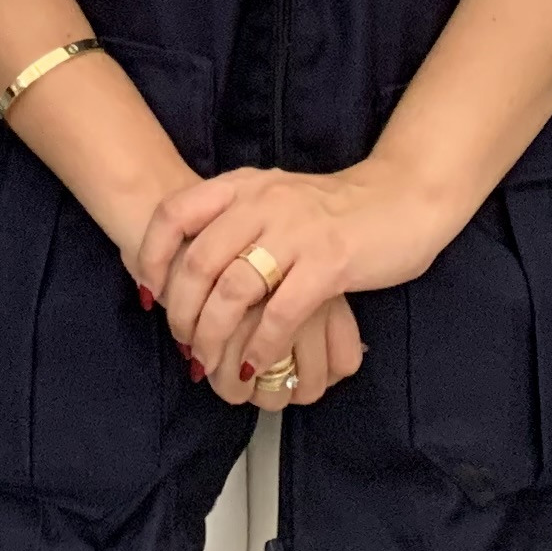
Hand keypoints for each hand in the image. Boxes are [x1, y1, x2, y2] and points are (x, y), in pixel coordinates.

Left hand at [134, 157, 467, 394]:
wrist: (402, 198)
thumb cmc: (336, 208)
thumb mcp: (275, 197)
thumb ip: (237, 217)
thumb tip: (191, 261)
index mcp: (245, 185)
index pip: (176, 213)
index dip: (152, 255)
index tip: (149, 291)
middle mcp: (264, 202)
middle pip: (198, 261)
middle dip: (181, 310)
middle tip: (181, 341)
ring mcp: (297, 232)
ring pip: (233, 291)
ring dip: (214, 335)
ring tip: (209, 361)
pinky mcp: (329, 263)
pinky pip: (281, 313)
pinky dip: (261, 346)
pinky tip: (256, 365)